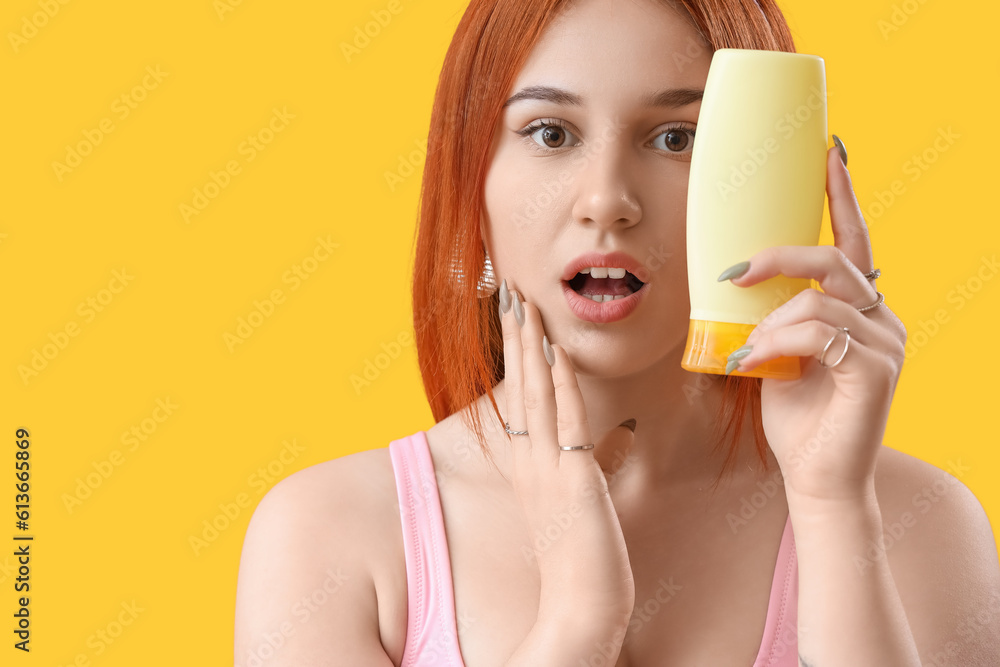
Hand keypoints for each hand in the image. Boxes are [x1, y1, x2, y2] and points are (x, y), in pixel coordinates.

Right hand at [498, 278, 636, 624]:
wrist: (581, 609)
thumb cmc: (584, 563)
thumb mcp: (584, 504)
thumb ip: (592, 467)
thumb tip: (618, 439)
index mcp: (532, 467)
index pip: (521, 400)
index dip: (518, 359)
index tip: (516, 323)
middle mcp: (532, 462)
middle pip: (521, 387)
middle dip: (515, 339)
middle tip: (510, 295)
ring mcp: (548, 469)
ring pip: (537, 394)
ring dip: (530, 348)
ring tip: (524, 306)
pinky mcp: (573, 478)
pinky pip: (566, 420)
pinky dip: (561, 383)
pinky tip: (556, 352)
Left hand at [724, 143, 907, 502]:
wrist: (815, 476)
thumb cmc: (795, 414)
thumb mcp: (775, 350)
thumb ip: (773, 312)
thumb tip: (737, 276)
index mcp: (860, 308)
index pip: (854, 241)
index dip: (842, 196)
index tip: (829, 153)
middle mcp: (881, 318)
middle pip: (835, 259)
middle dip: (780, 256)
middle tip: (735, 272)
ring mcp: (886, 344)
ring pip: (821, 299)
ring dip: (770, 321)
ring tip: (748, 351)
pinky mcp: (876, 372)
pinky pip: (820, 333)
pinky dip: (777, 343)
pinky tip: (755, 364)